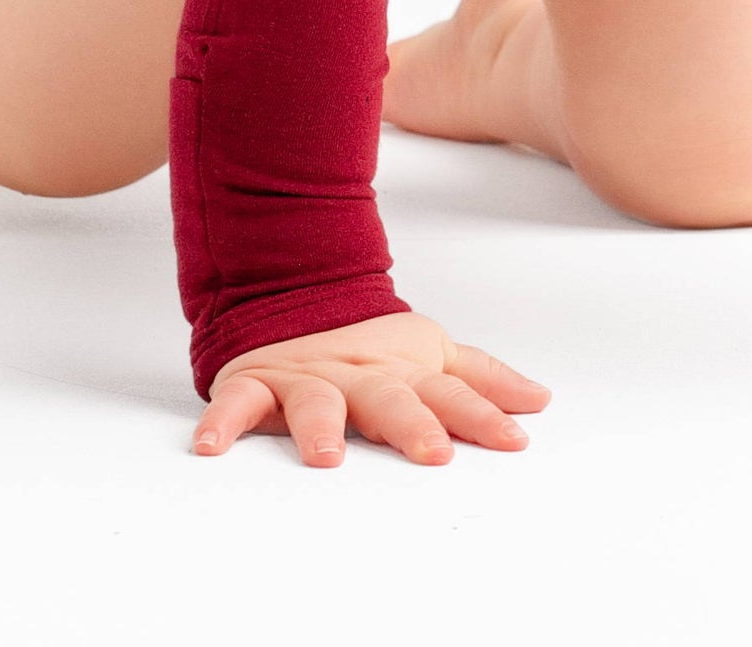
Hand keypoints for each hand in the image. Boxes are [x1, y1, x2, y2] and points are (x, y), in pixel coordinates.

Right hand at [191, 310, 551, 467]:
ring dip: (322, 426)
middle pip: (391, 398)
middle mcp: (360, 375)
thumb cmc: (371, 346)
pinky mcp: (260, 382)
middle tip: (433, 452)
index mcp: (405, 372)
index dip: (484, 415)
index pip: (452, 393)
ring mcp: (309, 377)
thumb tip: (540, 401)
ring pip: (317, 401)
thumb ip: (482, 380)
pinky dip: (223, 421)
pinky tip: (211, 447)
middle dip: (413, 425)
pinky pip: (238, 402)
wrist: (294, 297)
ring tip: (328, 455)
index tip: (515, 440)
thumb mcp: (432, 356)